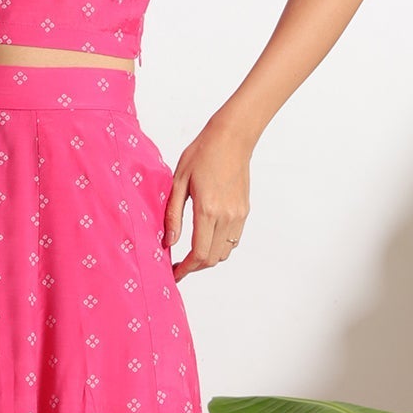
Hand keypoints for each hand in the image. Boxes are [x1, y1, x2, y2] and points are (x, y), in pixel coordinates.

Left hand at [164, 125, 251, 279]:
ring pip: (224, 252)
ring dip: (208, 258)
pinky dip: (219, 246)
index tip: (174, 274)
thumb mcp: (178, 181)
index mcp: (208, 210)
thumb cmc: (202, 153)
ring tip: (191, 252)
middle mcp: (227, 216)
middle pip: (212, 258)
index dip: (185, 269)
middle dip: (194, 267)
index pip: (198, 254)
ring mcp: (238, 215)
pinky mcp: (244, 211)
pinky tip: (206, 237)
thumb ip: (173, 214)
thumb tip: (168, 242)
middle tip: (179, 265)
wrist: (232, 138)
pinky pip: (233, 240)